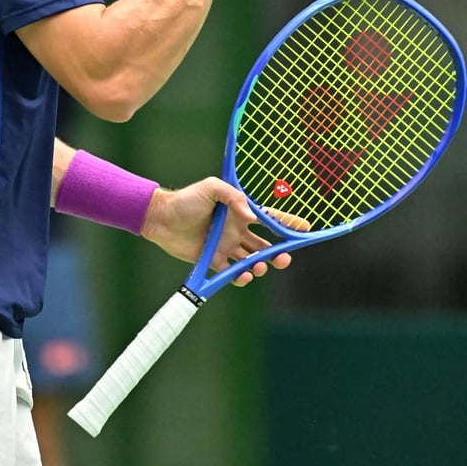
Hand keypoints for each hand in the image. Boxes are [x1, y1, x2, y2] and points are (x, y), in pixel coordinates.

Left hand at [140, 176, 297, 286]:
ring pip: (253, 260)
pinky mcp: (214, 260)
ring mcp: (226, 246)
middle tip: (283, 258)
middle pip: (266, 244)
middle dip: (279, 253)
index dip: (288, 223)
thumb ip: (232, 196)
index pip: (269, 218)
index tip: (305, 229)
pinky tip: (242, 275)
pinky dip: (241, 277)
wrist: (161, 218)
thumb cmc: (185, 199)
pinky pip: (233, 273)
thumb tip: (250, 215)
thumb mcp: (211, 188)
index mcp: (239, 212)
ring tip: (258, 267)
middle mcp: (237, 230)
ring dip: (261, 266)